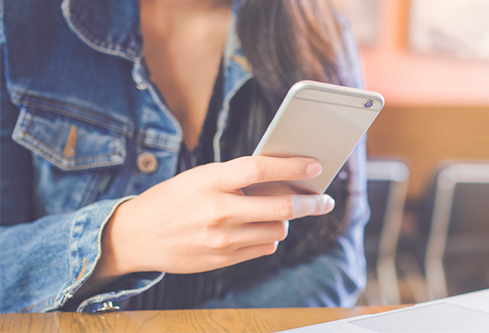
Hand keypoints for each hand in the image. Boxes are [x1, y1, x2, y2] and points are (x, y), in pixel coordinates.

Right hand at [99, 156, 334, 277]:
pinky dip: (269, 238)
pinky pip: (263, 249)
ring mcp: (221, 240)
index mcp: (209, 182)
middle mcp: (218, 211)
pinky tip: (259, 230)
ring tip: (280, 213)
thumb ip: (234, 179)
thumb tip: (276, 179)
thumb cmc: (169, 200)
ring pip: (277, 231)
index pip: (260, 169)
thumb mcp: (198, 178)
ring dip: (285, 220)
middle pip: (280, 207)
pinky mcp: (223, 260)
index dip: (292, 165)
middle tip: (323, 200)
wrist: (136, 237)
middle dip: (310, 203)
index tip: (315, 165)